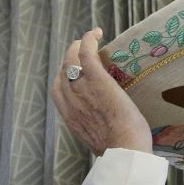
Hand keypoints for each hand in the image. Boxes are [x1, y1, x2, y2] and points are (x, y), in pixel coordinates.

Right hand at [52, 27, 151, 155]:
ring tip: (89, 41)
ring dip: (79, 47)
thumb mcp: (98, 142)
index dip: (65, 78)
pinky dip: (88, 40)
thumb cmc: (119, 151)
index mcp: (70, 116)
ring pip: (72, 60)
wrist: (124, 150)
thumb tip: (107, 130)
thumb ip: (95, 130)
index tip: (75, 73)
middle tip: (82, 51)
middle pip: (64, 71)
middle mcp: (70, 99)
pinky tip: (96, 33)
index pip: (59, 90)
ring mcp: (81, 87)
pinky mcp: (97, 79)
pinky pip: (87, 53)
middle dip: (70, 59)